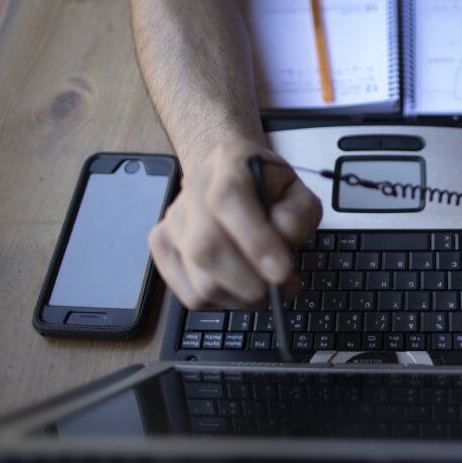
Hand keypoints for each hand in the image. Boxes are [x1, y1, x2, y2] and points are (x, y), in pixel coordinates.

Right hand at [149, 140, 321, 309]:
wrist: (228, 176)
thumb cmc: (267, 187)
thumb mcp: (298, 190)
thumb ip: (299, 212)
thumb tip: (284, 238)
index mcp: (230, 160)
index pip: (230, 200)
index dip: (256, 241)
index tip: (283, 272)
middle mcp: (193, 188)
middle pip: (206, 248)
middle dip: (251, 284)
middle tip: (283, 288)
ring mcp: (172, 218)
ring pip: (200, 281)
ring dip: (242, 297)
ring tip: (266, 286)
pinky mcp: (162, 246)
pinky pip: (191, 295)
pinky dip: (223, 301)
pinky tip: (240, 286)